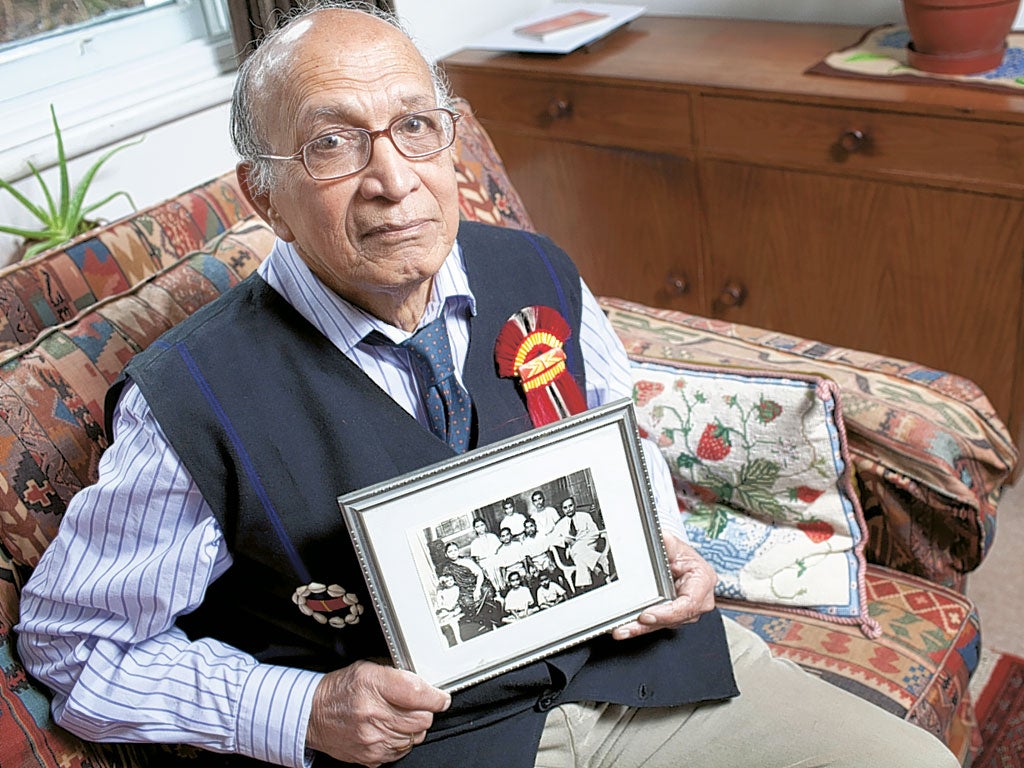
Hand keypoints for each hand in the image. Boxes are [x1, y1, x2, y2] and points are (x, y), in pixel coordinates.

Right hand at [305, 660, 450, 766]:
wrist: (313, 715)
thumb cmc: (340, 690)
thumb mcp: (367, 668)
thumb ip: (397, 673)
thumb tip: (423, 681)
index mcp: (373, 686)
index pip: (418, 693)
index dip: (436, 696)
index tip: (441, 697)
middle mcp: (373, 714)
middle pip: (422, 718)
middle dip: (425, 711)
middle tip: (416, 705)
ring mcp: (373, 739)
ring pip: (415, 736)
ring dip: (413, 727)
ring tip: (398, 716)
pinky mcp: (371, 756)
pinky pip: (402, 751)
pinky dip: (402, 740)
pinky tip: (390, 729)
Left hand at [611, 534, 716, 639]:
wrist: (678, 558)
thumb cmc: (679, 552)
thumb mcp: (673, 543)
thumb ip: (665, 542)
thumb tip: (657, 537)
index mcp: (703, 580)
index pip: (688, 603)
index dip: (668, 612)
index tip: (648, 615)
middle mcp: (700, 599)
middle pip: (676, 618)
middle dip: (651, 624)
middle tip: (632, 624)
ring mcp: (688, 610)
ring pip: (665, 624)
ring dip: (643, 628)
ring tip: (623, 629)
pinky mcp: (675, 616)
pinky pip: (659, 624)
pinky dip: (642, 627)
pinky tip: (627, 628)